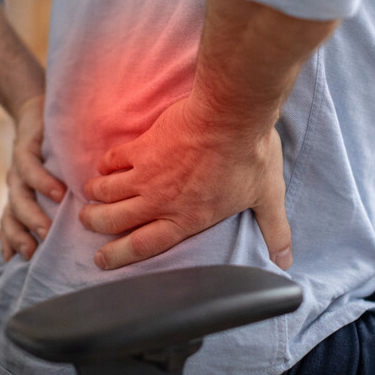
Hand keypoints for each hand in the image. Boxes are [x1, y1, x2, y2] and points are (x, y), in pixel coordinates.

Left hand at [0, 94, 64, 260]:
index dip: (12, 240)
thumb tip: (70, 227)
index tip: (21, 260)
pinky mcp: (25, 145)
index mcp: (21, 192)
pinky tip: (58, 193)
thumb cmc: (52, 147)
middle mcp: (17, 182)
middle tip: (34, 252)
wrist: (40, 106)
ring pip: (20, 195)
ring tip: (46, 229)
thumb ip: (56, 200)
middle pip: (13, 214)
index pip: (10, 221)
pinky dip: (43, 181)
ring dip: (32, 214)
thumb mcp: (52, 175)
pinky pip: (30, 167)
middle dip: (21, 234)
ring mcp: (19, 165)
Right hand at [78, 95, 291, 270]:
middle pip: (114, 220)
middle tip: (87, 222)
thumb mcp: (267, 198)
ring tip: (90, 195)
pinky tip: (105, 166)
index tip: (100, 259)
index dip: (117, 256)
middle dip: (96, 224)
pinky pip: (112, 161)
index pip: (143, 246)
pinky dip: (105, 166)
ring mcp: (147, 174)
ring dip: (95, 196)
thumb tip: (287, 260)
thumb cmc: (250, 156)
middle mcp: (160, 201)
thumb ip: (275, 231)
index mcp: (187, 219)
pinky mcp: (142, 147)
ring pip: (107, 191)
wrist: (232, 114)